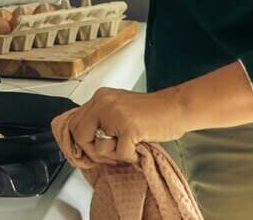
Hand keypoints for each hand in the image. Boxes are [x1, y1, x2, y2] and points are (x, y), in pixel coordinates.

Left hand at [51, 87, 187, 167]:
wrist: (177, 108)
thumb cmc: (153, 112)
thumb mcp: (120, 110)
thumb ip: (102, 120)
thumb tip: (82, 143)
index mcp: (100, 97)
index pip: (75, 123)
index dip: (82, 143)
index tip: (93, 153)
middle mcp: (103, 101)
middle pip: (80, 136)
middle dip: (93, 152)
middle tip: (111, 155)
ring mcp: (115, 114)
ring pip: (99, 148)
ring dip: (114, 155)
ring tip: (129, 147)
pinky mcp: (129, 127)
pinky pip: (120, 154)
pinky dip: (131, 156)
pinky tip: (139, 147)